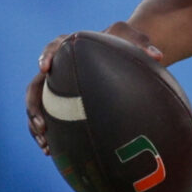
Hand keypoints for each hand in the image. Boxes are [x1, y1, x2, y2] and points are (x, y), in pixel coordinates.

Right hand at [25, 21, 161, 153]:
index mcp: (67, 47)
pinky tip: (51, 152)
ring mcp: (53, 89)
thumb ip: (141, 43)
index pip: (52, 49)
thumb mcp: (131, 39)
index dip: (45, 57)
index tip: (45, 67)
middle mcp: (56, 69)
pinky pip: (47, 119)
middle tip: (42, 124)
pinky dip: (46, 135)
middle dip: (34, 106)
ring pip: (36, 107)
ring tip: (45, 144)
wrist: (116, 56)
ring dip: (35, 125)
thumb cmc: (121, 44)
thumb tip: (158, 55)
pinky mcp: (57, 105)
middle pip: (35, 86)